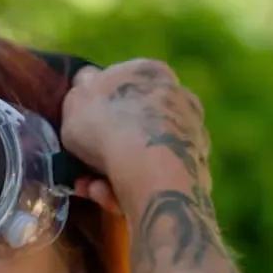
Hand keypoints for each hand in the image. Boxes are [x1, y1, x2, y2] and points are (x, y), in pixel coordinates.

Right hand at [60, 60, 211, 215]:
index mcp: (148, 71)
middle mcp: (177, 96)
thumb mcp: (75, 101)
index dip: (95, 109)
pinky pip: (155, 178)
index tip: (80, 132)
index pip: (119, 84)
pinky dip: (134, 189)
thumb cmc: (106, 127)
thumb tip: (86, 90)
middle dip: (104, 150)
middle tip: (83, 172)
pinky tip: (116, 201)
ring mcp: (191, 133)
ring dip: (113, 175)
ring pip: (141, 156)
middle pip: (132, 124)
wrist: (152, 168)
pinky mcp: (197, 168)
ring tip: (94, 190)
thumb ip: (79, 95)